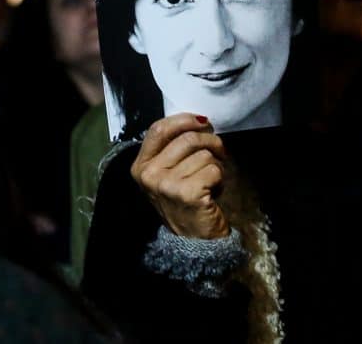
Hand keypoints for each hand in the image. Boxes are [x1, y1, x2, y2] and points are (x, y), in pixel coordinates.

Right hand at [130, 113, 228, 238]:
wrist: (195, 242)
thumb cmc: (186, 202)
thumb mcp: (169, 174)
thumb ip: (174, 148)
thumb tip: (199, 120)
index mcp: (140, 167)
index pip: (159, 129)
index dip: (183, 120)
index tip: (202, 122)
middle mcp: (149, 175)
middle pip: (187, 138)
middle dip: (211, 142)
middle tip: (219, 153)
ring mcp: (166, 185)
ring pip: (204, 155)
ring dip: (215, 165)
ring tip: (209, 183)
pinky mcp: (187, 193)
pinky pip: (214, 169)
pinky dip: (221, 179)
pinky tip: (213, 193)